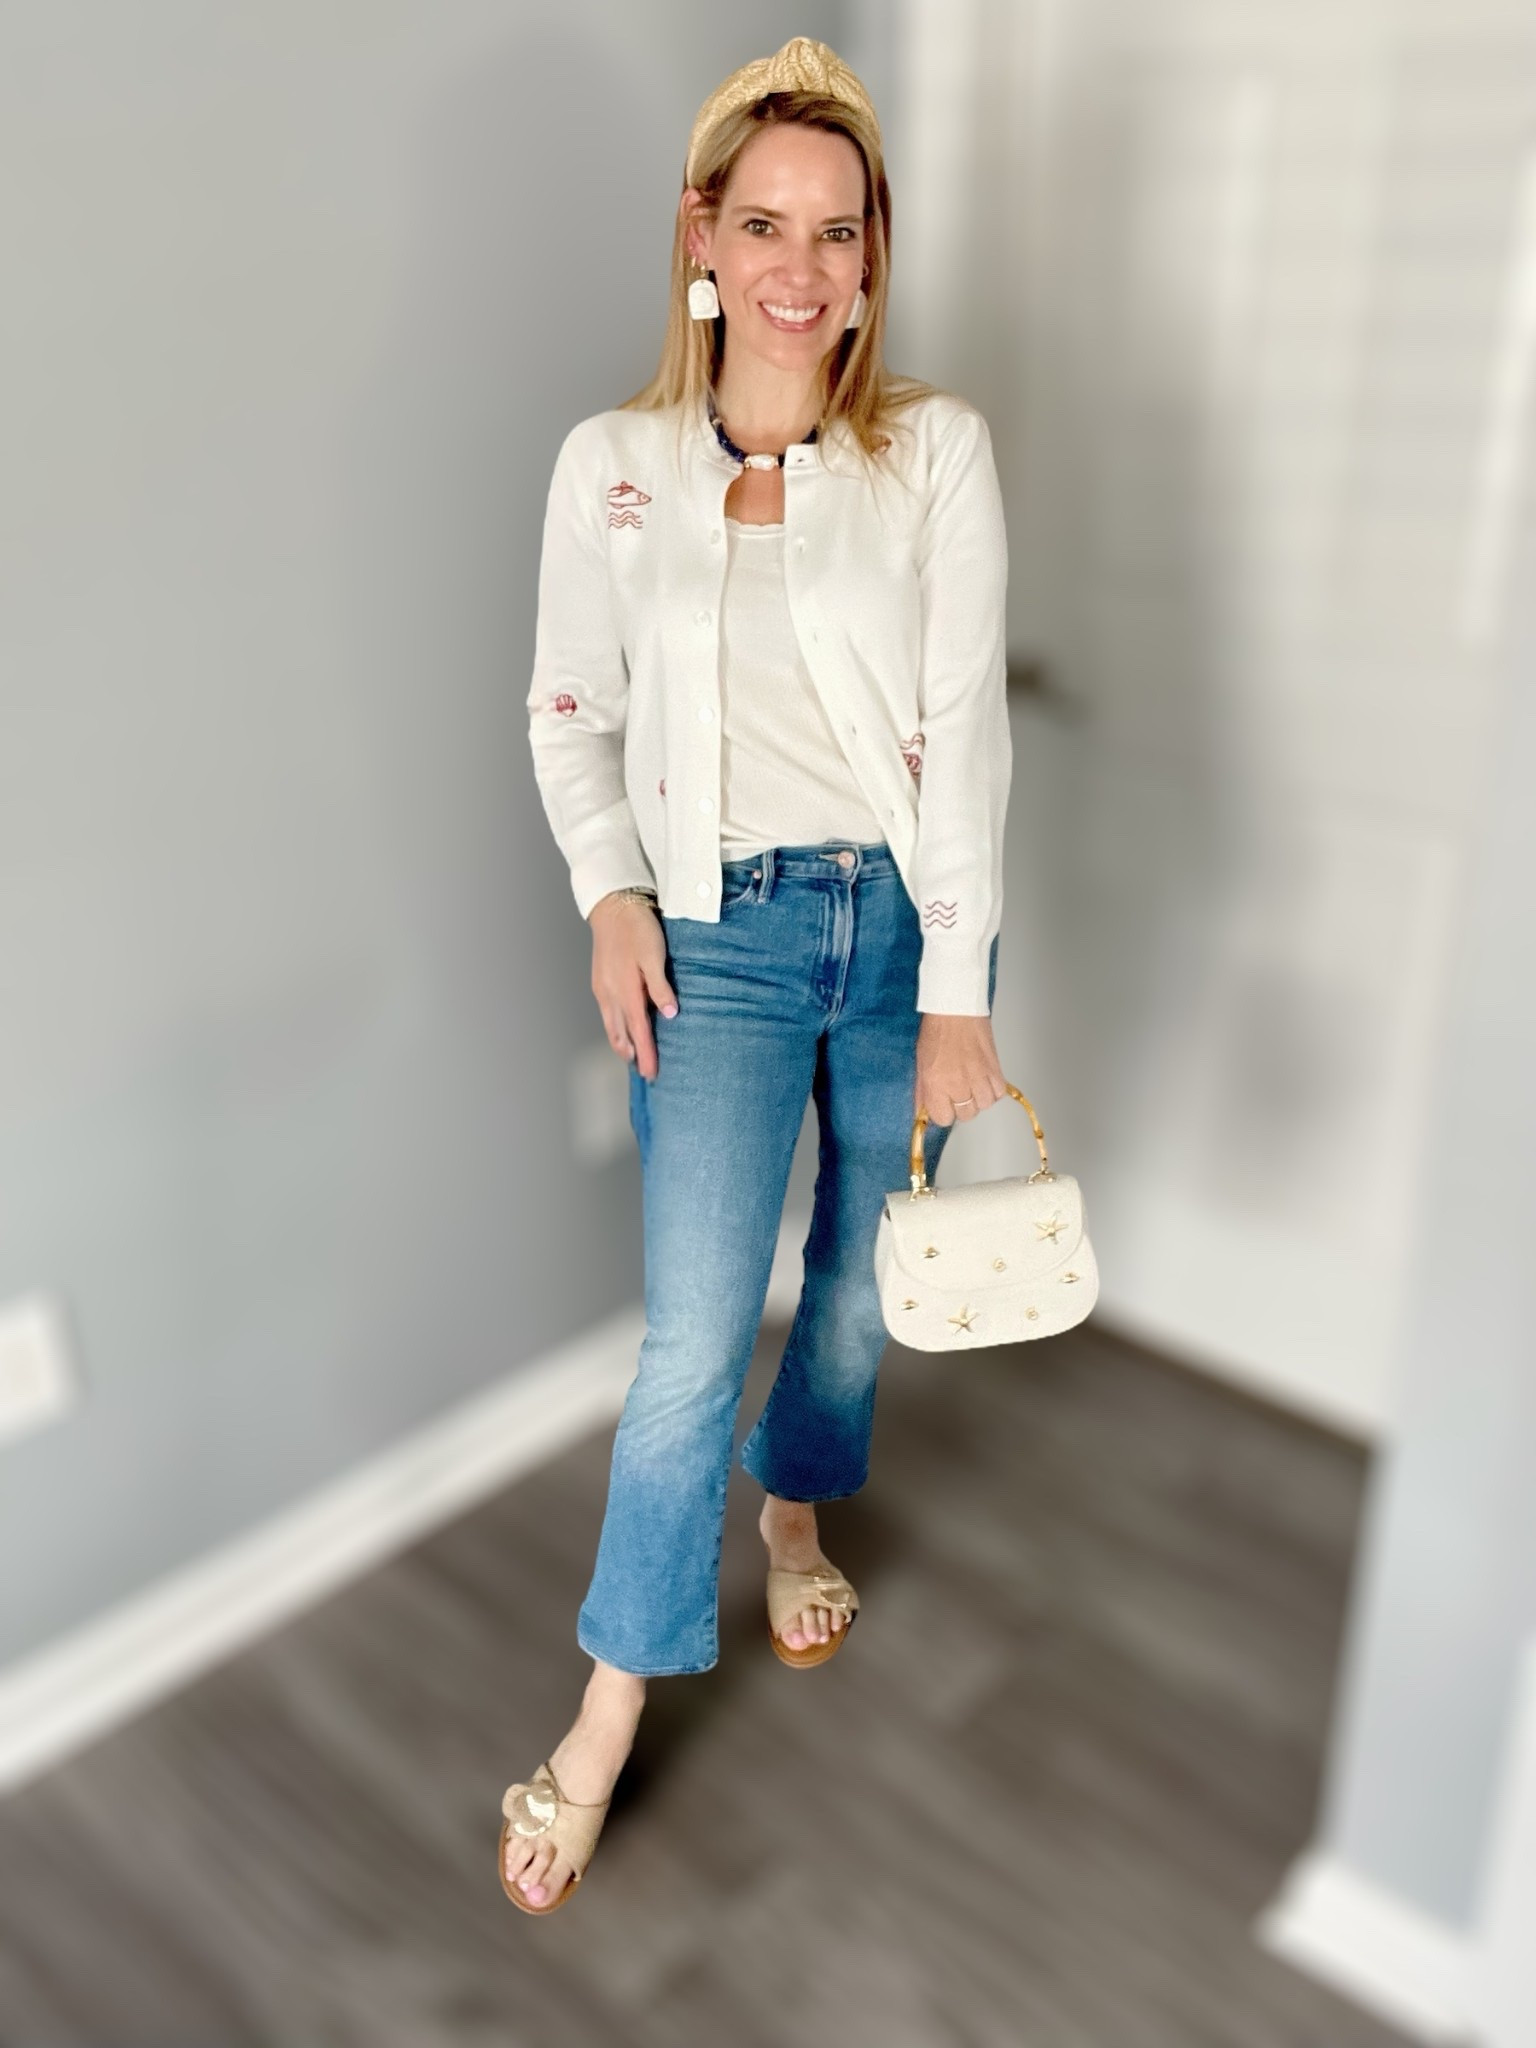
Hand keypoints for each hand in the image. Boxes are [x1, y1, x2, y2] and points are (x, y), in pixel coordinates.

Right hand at [588, 893, 676, 1078]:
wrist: (612, 907)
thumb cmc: (637, 929)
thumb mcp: (654, 956)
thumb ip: (660, 987)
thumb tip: (670, 1015)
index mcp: (625, 991)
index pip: (638, 1031)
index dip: (646, 1054)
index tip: (651, 1072)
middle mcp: (609, 995)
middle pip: (620, 1035)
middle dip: (632, 1055)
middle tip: (645, 1072)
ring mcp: (602, 989)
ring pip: (610, 1026)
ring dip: (622, 1044)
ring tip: (633, 1057)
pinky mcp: (600, 982)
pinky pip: (607, 1014)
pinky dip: (615, 1028)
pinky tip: (623, 1028)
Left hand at [915, 1012, 1006, 1123]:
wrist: (956, 1009)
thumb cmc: (936, 1030)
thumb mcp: (921, 1063)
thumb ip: (922, 1091)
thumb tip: (921, 1112)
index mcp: (936, 1084)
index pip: (943, 1118)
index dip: (943, 1112)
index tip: (943, 1104)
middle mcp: (959, 1085)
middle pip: (966, 1115)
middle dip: (961, 1106)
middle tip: (957, 1090)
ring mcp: (979, 1078)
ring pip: (984, 1105)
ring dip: (978, 1098)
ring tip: (972, 1083)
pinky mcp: (995, 1069)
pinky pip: (999, 1093)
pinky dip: (993, 1090)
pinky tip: (984, 1079)